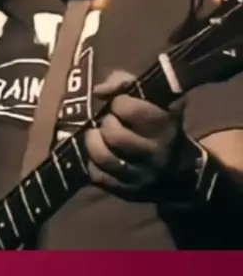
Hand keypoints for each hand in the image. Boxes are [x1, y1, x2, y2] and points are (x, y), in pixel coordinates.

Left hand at [83, 70, 185, 196]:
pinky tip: (100, 155)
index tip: (122, 105)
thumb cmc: (161, 124)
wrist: (181, 170)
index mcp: (164, 125)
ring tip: (98, 136)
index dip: (119, 102)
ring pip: (104, 158)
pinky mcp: (129, 193)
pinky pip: (98, 176)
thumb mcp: (153, 96)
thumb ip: (124, 82)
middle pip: (114, 135)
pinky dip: (93, 163)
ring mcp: (142, 176)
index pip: (126, 108)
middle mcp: (155, 153)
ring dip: (94, 143)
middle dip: (107, 124)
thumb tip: (99, 91)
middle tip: (110, 122)